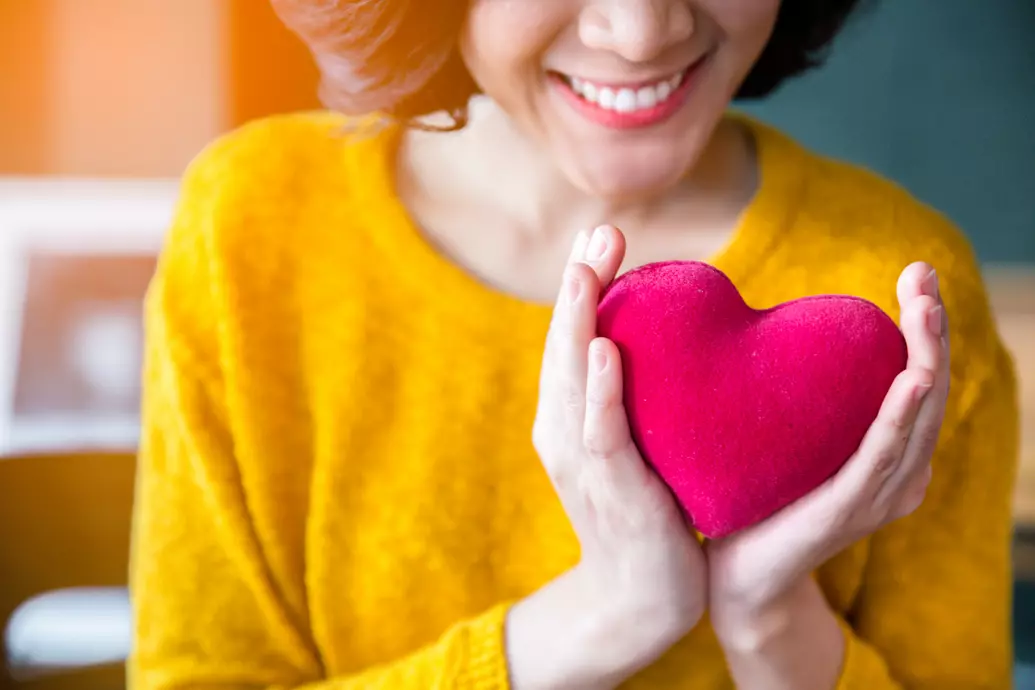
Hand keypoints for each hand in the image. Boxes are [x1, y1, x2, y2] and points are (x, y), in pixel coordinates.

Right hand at [506, 225, 706, 689]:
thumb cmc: (647, 513)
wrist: (639, 598)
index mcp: (570, 415)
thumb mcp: (638, 443)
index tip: (602, 237)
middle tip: (600, 231)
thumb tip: (677, 343)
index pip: (574, 339)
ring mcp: (580, 459)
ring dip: (578, 321)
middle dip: (579, 286)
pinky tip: (605, 350)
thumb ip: (642, 396)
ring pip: (571, 378)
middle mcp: (564, 429)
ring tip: (588, 269)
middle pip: (565, 345)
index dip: (583, 287)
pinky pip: (600, 432)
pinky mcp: (608, 489)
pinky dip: (599, 390)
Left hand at [706, 261, 949, 633]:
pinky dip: (899, 418)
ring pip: (915, 418)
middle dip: (931, 329)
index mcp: (886, 454)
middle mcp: (895, 474)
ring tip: (925, 310)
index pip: (916, 378)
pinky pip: (879, 459)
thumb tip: (770, 331)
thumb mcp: (787, 440)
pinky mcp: (845, 511)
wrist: (734, 578)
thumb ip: (796, 395)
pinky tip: (910, 380)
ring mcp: (876, 495)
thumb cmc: (757, 502)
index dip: (923, 326)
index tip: (916, 274)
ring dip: (924, 359)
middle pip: (928, 389)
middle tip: (923, 276)